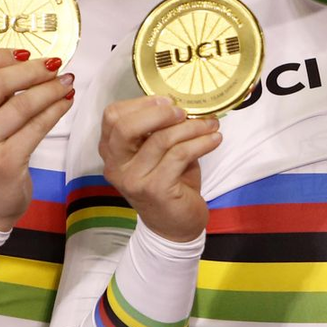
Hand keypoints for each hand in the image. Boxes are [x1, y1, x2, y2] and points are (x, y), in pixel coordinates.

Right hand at [0, 49, 74, 231]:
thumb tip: (28, 58)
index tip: (25, 51)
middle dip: (31, 70)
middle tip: (54, 64)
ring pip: (20, 105)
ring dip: (50, 89)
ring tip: (67, 81)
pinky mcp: (3, 163)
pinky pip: (36, 128)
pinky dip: (55, 110)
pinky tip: (66, 102)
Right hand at [98, 97, 221, 242]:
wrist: (175, 226)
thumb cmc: (169, 183)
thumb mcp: (159, 153)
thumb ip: (160, 130)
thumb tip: (183, 102)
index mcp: (112, 152)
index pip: (113, 116)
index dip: (140, 103)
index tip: (167, 100)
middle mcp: (116, 166)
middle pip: (125, 126)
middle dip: (158, 112)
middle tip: (183, 111)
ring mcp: (133, 179)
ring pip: (160, 139)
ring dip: (191, 127)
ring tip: (210, 125)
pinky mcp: (155, 189)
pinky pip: (180, 155)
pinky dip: (201, 143)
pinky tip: (215, 140)